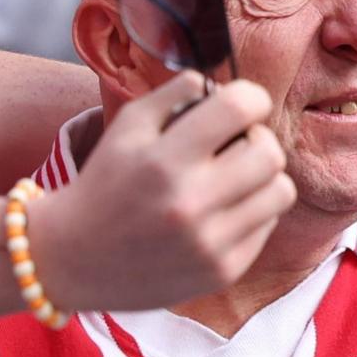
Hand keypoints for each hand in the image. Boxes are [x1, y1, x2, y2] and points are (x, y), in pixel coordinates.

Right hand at [31, 77, 295, 310]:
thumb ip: (174, 95)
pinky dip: (253, 212)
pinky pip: (268, 226)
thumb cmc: (105, 185)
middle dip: (258, 139)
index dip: (250, 97)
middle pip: (270, 153)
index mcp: (163, 160)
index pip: (240, 109)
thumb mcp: (126, 128)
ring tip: (235, 178)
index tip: (243, 104)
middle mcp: (189, 203)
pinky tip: (223, 211)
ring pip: (281, 191)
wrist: (75, 258)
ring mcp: (209, 244)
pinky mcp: (222, 272)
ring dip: (263, 177)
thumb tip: (222, 84)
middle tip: (237, 144)